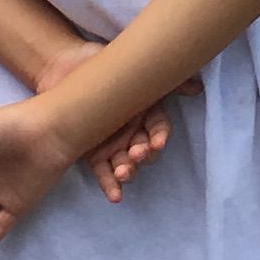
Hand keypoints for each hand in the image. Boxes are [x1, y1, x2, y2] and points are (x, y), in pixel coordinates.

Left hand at [25, 35, 183, 201]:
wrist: (63, 66)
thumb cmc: (101, 64)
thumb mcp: (132, 66)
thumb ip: (162, 75)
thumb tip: (196, 86)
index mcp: (144, 112)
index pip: (159, 127)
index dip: (160, 136)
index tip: (157, 142)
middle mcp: (132, 130)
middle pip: (144, 148)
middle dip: (143, 154)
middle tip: (137, 154)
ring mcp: (114, 144)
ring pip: (126, 162)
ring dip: (129, 171)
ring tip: (123, 172)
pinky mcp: (94, 154)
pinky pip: (104, 173)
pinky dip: (110, 185)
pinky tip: (115, 195)